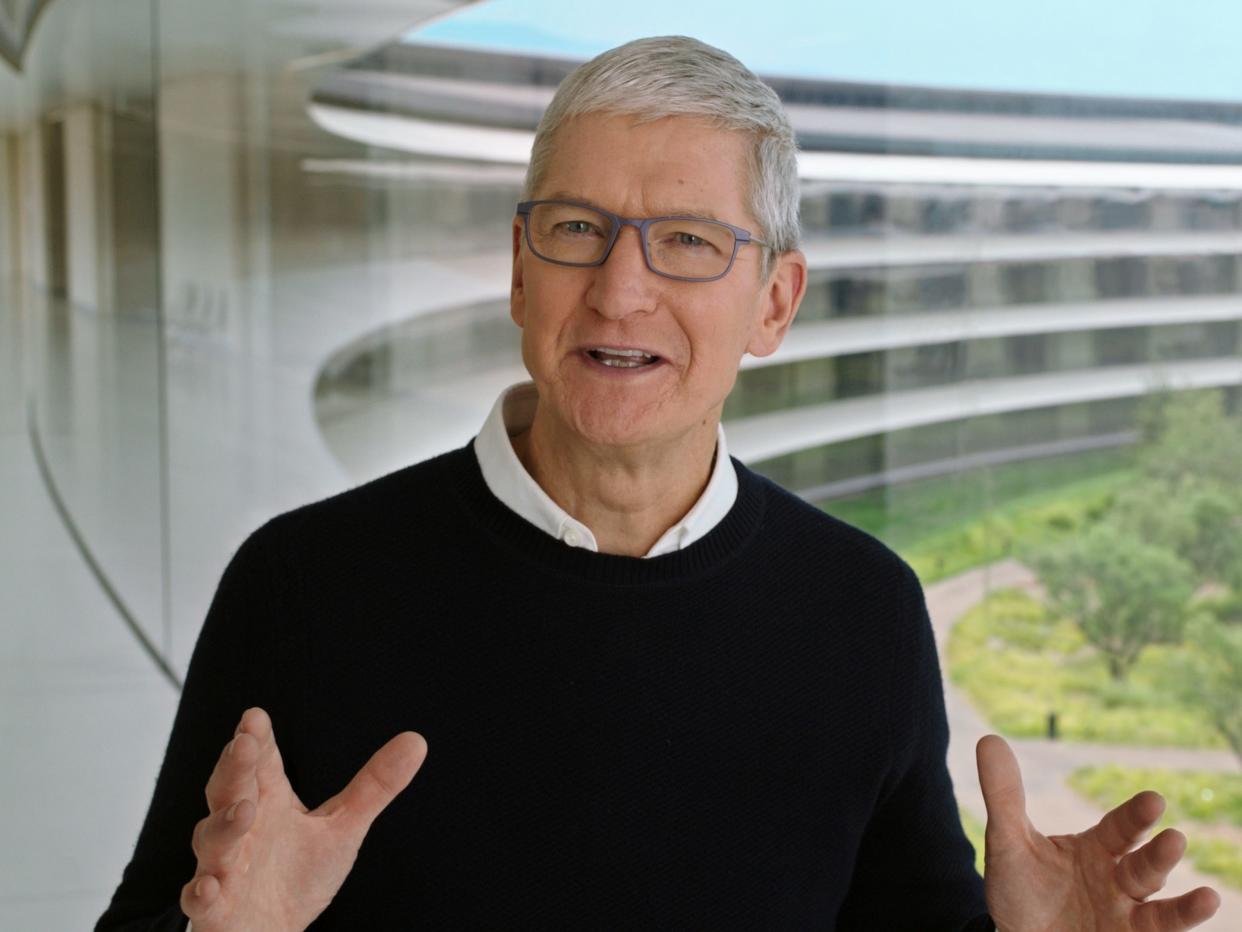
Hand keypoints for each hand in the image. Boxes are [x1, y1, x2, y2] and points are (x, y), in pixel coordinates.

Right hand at [180, 707, 426, 931]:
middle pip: (229, 790)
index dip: (256, 740)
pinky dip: (202, 894)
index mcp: (269, 801)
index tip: (256, 716)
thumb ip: (375, 785)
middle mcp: (241, 828)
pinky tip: (208, 888)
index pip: (260, 762)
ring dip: (224, 825)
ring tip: (244, 810)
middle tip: (243, 743)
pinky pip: (202, 900)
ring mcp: (223, 867)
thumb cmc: (299, 876)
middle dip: (234, 767)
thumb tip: (417, 740)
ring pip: (214, 840)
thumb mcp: (343, 826)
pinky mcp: (216, 909)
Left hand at [977, 735, 1219, 930]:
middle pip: (1144, 866)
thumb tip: (989, 739)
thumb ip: (1004, 796)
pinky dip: (1181, 927)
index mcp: (1095, 849)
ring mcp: (1125, 914)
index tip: (1153, 800)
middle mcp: (1117, 880)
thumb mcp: (1007, 842)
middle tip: (1173, 838)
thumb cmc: (1019, 889)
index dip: (1136, 816)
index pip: (1120, 829)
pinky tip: (1203, 912)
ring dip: (1184, 906)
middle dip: (1159, 855)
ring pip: (1159, 908)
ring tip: (1208, 898)